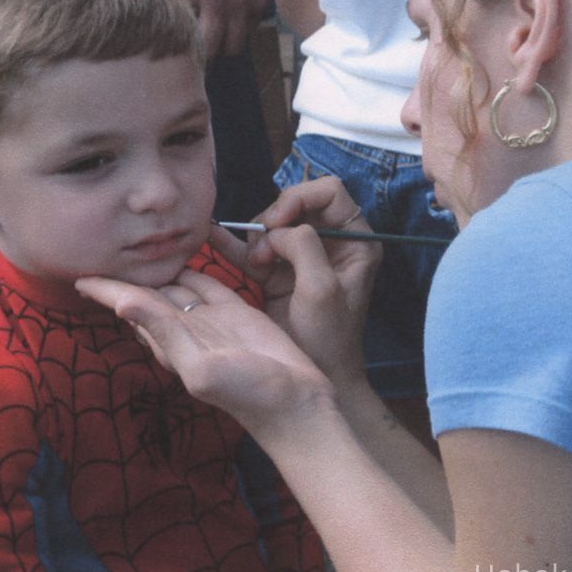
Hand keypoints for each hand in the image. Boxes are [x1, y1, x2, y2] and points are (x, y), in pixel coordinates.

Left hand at [75, 269, 332, 441]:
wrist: (295, 403)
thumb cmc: (247, 393)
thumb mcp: (199, 367)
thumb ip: (164, 332)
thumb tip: (122, 302)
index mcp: (169, 343)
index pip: (130, 307)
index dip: (106, 291)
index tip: (78, 275)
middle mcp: (184, 329)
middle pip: (147, 293)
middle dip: (125, 274)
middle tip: (101, 245)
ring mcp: (210, 319)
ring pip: (176, 284)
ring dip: (156, 267)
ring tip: (134, 243)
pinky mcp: (236, 311)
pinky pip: (208, 283)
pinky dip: (194, 266)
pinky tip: (183, 251)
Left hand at [166, 0, 270, 57]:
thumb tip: (173, 19)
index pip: (182, 36)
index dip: (182, 48)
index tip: (181, 54)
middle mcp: (216, 1)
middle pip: (211, 50)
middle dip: (206, 55)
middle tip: (202, 54)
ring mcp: (242, 2)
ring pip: (235, 46)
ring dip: (228, 44)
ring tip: (223, 37)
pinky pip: (254, 27)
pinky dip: (246, 27)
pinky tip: (240, 16)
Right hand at [250, 178, 380, 385]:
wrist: (315, 379)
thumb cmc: (328, 339)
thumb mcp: (322, 290)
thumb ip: (304, 248)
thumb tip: (279, 229)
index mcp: (356, 242)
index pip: (329, 192)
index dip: (300, 198)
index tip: (279, 223)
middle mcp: (332, 244)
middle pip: (297, 203)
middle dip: (275, 218)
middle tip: (263, 248)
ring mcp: (302, 258)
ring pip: (273, 224)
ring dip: (256, 236)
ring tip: (253, 260)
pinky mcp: (278, 274)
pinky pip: (254, 249)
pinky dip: (236, 244)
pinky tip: (215, 237)